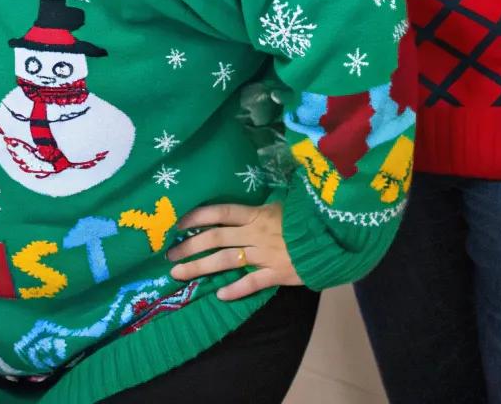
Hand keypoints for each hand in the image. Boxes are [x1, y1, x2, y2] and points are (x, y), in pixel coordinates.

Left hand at [169, 201, 302, 301]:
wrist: (332, 238)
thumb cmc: (306, 218)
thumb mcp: (282, 205)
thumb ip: (261, 208)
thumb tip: (241, 206)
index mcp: (256, 214)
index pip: (220, 212)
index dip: (197, 216)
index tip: (177, 223)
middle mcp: (255, 234)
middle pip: (215, 238)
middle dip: (189, 246)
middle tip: (168, 254)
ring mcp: (265, 255)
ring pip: (226, 261)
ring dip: (200, 267)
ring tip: (179, 273)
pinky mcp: (277, 274)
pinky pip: (252, 283)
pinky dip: (236, 289)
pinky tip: (220, 295)